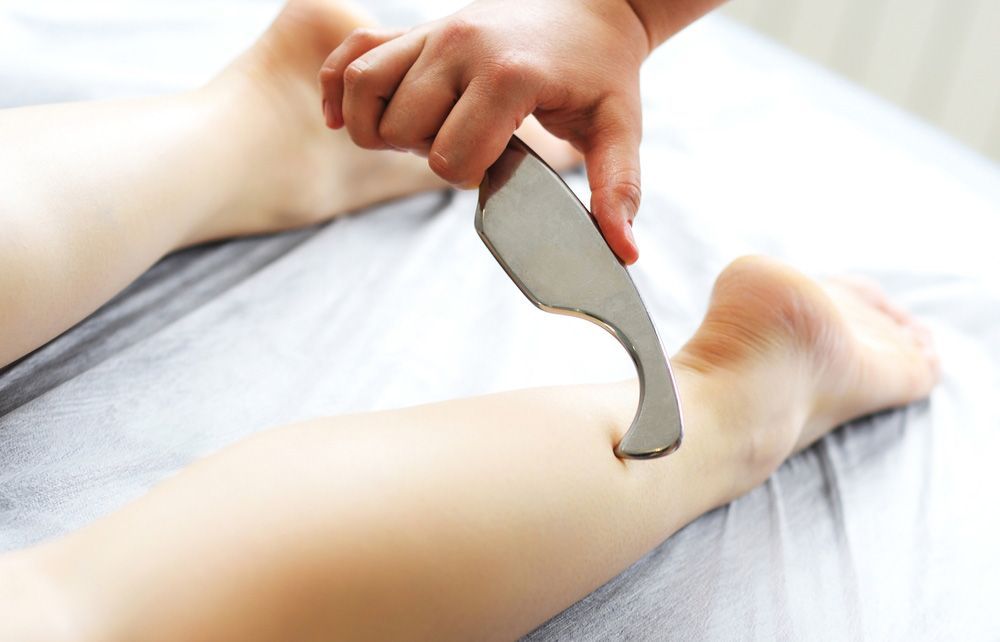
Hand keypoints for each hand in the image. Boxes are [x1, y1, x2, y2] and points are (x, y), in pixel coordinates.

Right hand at [319, 0, 650, 262]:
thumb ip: (616, 188)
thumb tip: (623, 252)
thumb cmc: (602, 70)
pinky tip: (345, 116)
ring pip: (366, 92)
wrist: (594, 3)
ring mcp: (435, 31)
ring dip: (382, 127)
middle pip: (403, 130)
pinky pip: (354, 53)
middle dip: (431, 153)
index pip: (451, 158)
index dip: (472, 177)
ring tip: (424, 132)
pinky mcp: (418, 26)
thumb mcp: (619, 128)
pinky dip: (339, 87)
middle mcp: (462, 46)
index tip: (503, 160)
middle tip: (471, 142)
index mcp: (509, 76)